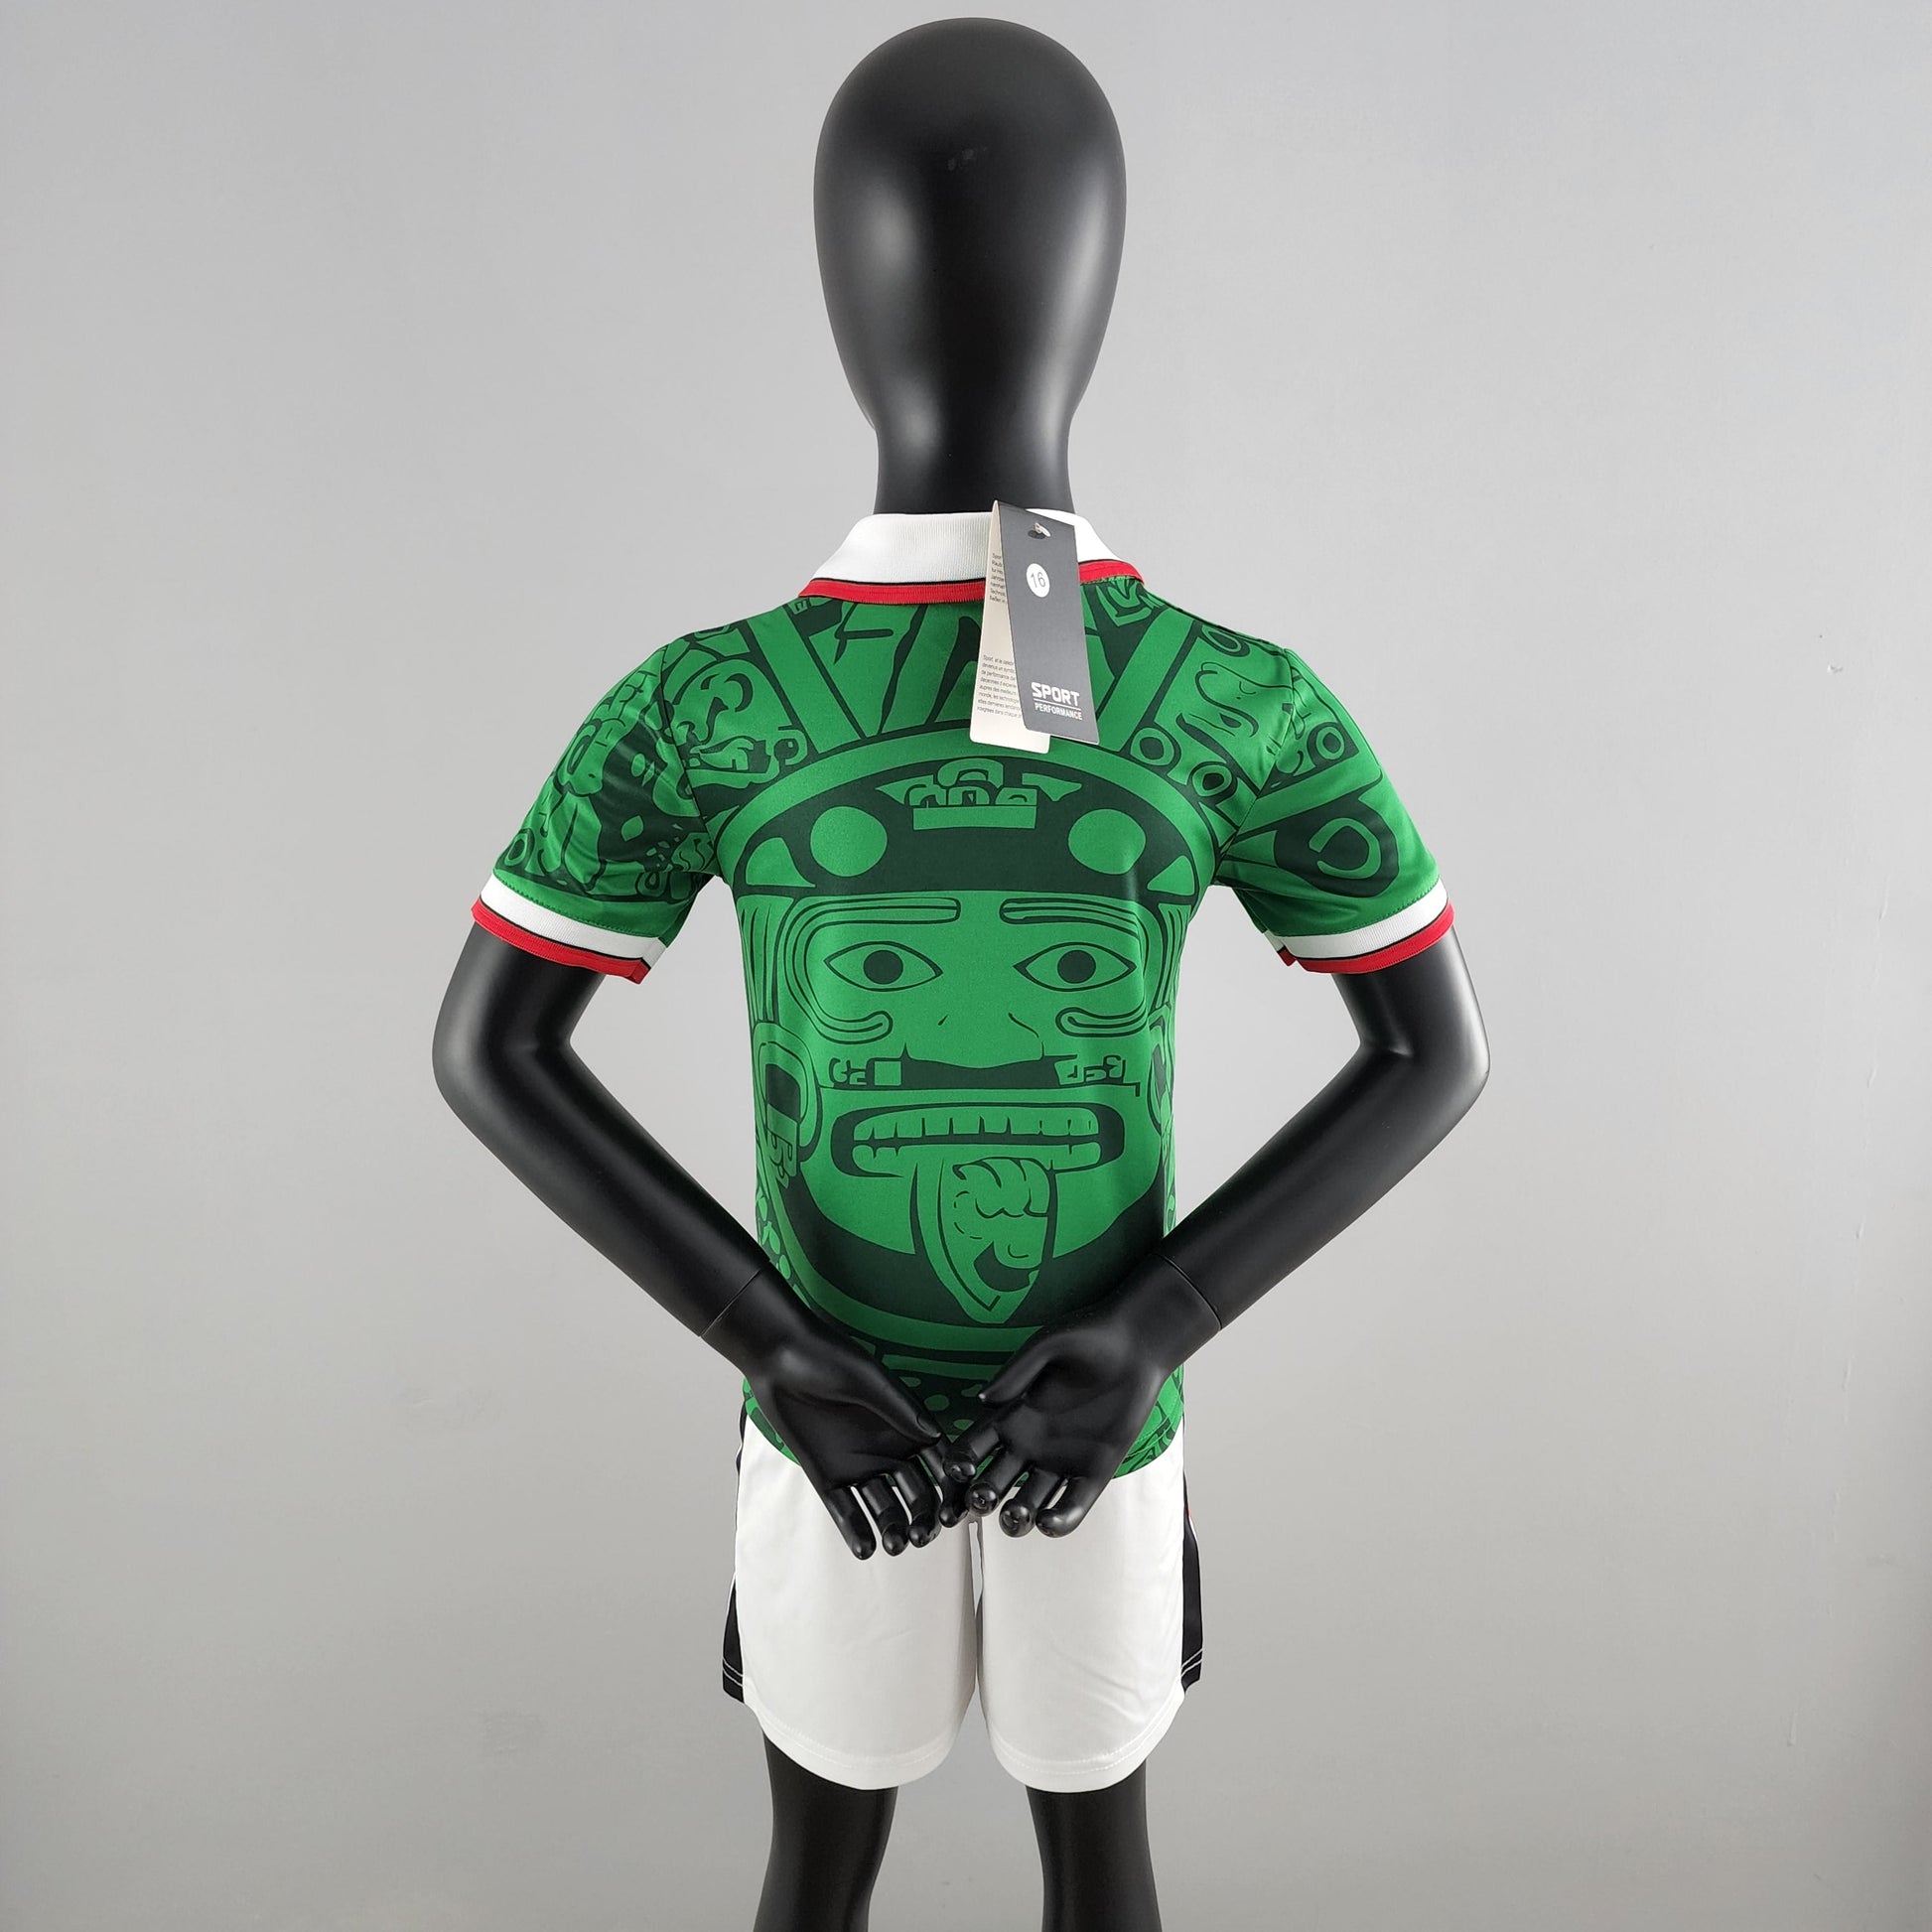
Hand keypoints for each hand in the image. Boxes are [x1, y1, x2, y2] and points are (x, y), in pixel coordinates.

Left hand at [746, 1339, 958, 1559]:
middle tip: (922, 1534)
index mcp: (905, 1426)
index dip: (950, 1488)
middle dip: (924, 1517)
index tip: (958, 1510)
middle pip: (916, 1493)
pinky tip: (866, 1548)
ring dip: (894, 1528)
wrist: (778, 1359)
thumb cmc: (827, 1357)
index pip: (939, 1463)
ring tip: (896, 1543)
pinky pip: (845, 1510)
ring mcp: (857, 1466)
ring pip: (884, 1508)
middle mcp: (886, 1450)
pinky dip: (856, 1531)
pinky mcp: (826, 1477)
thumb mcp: (866, 1379)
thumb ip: (898, 1407)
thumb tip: (935, 1435)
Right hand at [943, 1254, 1219, 1538]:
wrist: (1138, 1345)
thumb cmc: (1088, 1336)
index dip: (960, 1461)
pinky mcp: (1094, 1472)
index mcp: (1011, 1415)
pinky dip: (1059, 1521)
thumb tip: (982, 1399)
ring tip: (1017, 1514)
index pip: (974, 1446)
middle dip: (982, 1496)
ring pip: (1028, 1502)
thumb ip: (1016, 1371)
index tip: (959, 1469)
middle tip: (983, 1499)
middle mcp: (1030, 1443)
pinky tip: (1050, 1521)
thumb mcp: (1048, 1345)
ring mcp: (1061, 1461)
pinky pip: (1072, 1505)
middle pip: (994, 1482)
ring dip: (1016, 1517)